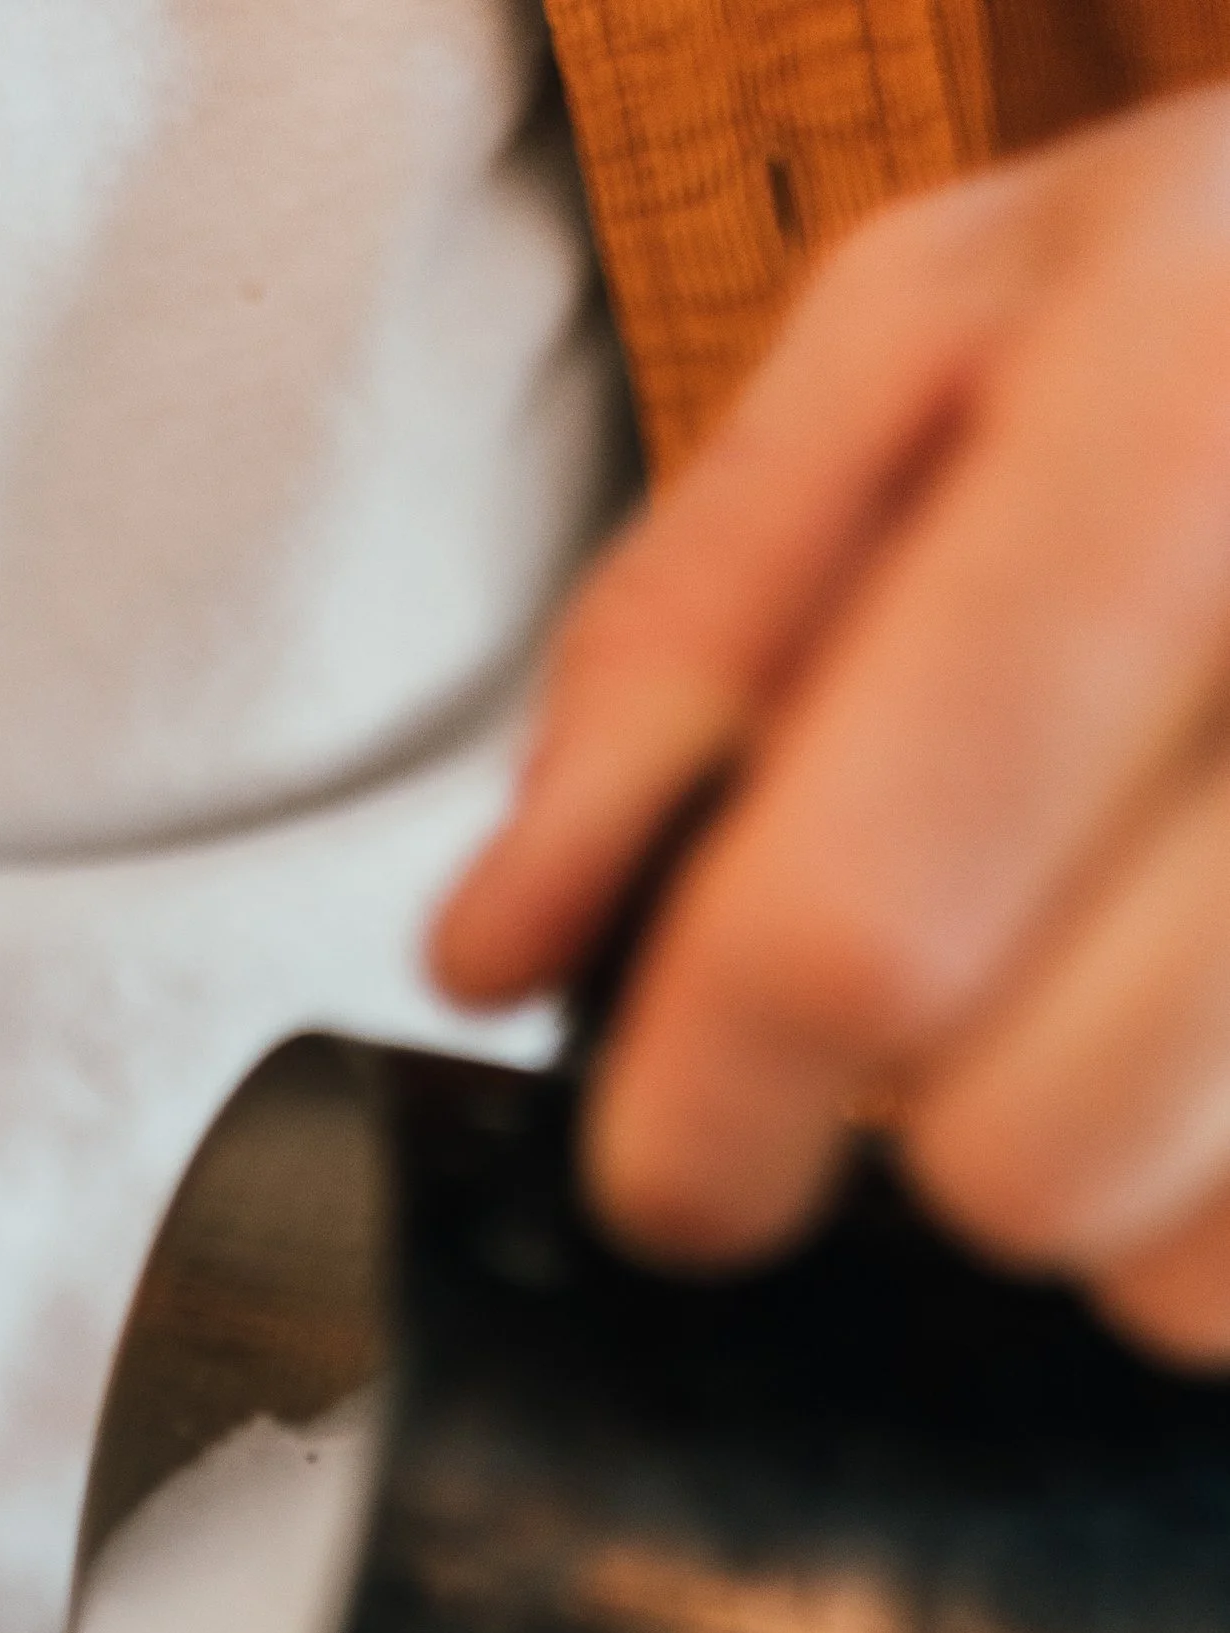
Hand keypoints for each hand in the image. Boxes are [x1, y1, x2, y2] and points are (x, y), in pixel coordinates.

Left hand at [434, 87, 1229, 1361]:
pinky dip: (1229, 1203)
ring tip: (1142, 987)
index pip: (855, 927)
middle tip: (967, 1017)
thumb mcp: (942, 337)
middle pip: (1032, 1149)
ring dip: (1118, 1194)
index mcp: (1178, 418)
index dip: (709, 1112)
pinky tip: (1226, 1034)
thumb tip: (504, 948)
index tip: (675, 1169)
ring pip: (1192, 1266)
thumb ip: (689, 630)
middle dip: (940, 1144)